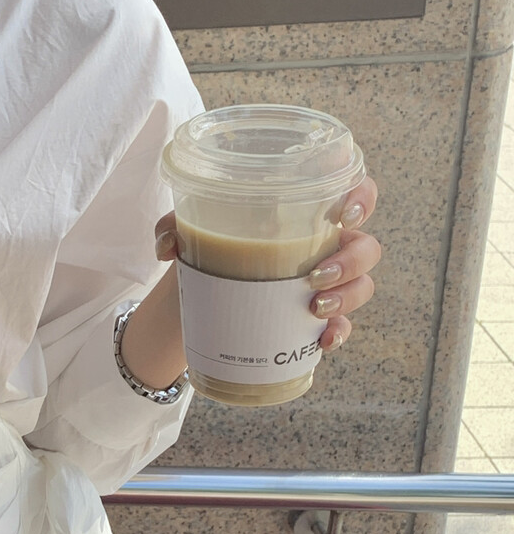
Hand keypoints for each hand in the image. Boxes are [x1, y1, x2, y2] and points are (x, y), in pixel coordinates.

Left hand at [154, 174, 380, 351]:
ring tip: (314, 306)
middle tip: (315, 276)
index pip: (354, 193)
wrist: (201, 300)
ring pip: (362, 286)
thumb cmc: (209, 252)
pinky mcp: (317, 320)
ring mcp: (327, 285)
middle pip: (366, 247)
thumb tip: (167, 245)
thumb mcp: (188, 234)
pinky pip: (342, 327)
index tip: (345, 212)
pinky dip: (337, 334)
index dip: (362, 197)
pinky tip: (322, 341)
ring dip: (347, 297)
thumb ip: (173, 226)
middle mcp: (326, 247)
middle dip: (350, 262)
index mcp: (307, 214)